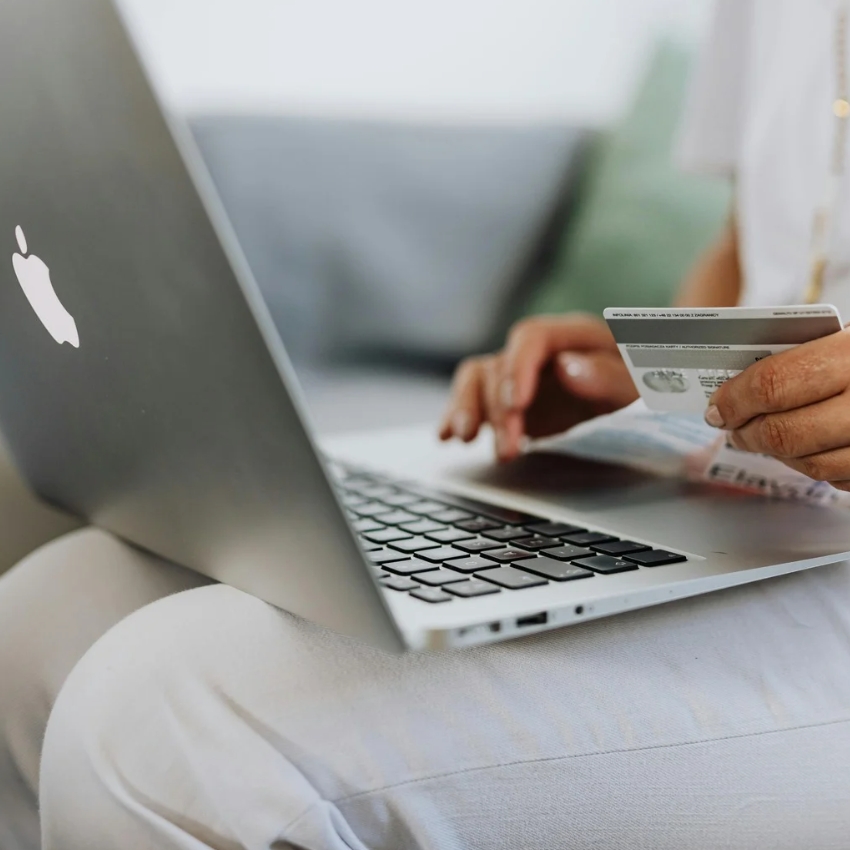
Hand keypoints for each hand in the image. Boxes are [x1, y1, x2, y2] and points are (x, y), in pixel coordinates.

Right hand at [439, 314, 637, 461]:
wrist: (641, 390)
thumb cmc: (643, 381)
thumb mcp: (641, 381)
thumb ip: (609, 375)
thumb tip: (568, 369)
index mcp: (571, 335)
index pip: (531, 337)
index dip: (518, 367)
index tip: (517, 403)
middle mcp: (537, 351)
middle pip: (500, 365)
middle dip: (498, 409)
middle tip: (509, 449)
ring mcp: (518, 374)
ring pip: (476, 379)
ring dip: (467, 409)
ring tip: (464, 439)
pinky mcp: (507, 399)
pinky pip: (473, 399)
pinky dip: (457, 416)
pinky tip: (446, 437)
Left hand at [705, 328, 849, 489]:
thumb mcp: (846, 337)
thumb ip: (798, 357)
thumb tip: (735, 389)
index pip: (775, 384)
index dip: (736, 400)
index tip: (718, 406)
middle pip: (787, 433)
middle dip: (748, 434)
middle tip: (732, 427)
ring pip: (815, 465)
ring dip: (780, 456)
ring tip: (762, 439)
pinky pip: (846, 480)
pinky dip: (820, 468)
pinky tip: (810, 449)